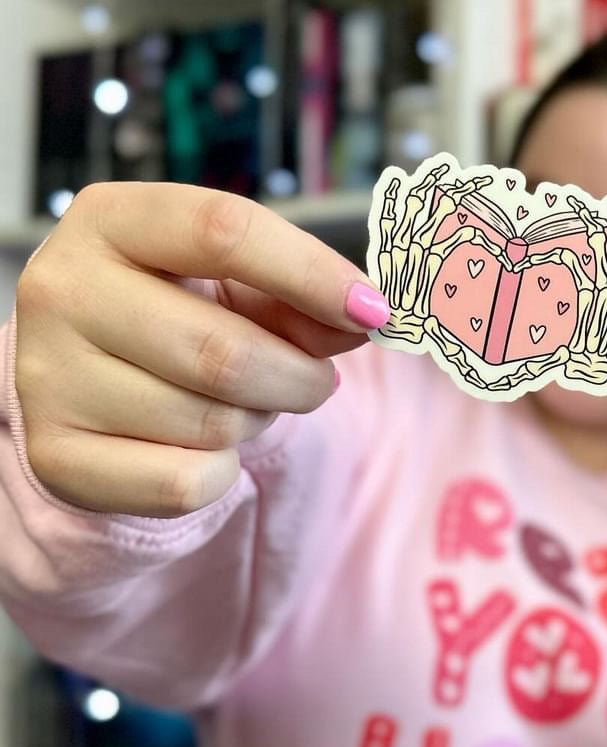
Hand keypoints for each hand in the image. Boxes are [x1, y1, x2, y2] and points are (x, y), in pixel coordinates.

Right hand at [14, 182, 388, 517]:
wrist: (92, 382)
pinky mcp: (58, 457)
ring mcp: (50, 377)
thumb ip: (300, 300)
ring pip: (210, 422)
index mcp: (112, 220)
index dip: (311, 273)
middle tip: (313, 382)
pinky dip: (219, 472)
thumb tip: (363, 317)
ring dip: (254, 421)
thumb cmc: (178, 319)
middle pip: (224, 351)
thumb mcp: (236, 290)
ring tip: (237, 403)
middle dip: (296, 377)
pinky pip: (186, 482)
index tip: (372, 310)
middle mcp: (63, 290)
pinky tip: (198, 445)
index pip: (223, 231)